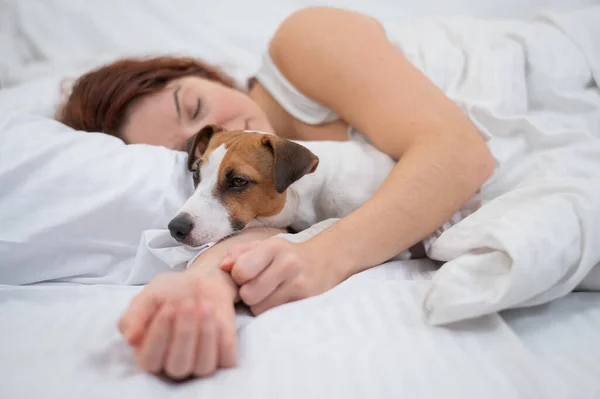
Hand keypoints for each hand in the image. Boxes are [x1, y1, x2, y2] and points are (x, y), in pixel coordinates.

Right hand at [118, 272, 236, 378]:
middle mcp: (174, 364)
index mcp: (150, 354)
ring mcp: (200, 364)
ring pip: (203, 367)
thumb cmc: (171, 292)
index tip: (167, 308)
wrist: (203, 281)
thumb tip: (131, 339)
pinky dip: (224, 340)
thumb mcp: (148, 296)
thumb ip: (135, 315)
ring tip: (206, 307)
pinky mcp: (224, 357)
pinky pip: (226, 360)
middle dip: (184, 334)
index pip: (150, 360)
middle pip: (178, 366)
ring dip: (206, 336)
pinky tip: (219, 319)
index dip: (158, 336)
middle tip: (187, 304)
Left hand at [220, 237, 340, 314]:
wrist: (323, 262)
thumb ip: (239, 253)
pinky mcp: (305, 302)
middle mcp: (288, 264)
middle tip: (257, 288)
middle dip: (248, 294)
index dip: (238, 277)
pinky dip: (272, 311)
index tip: (245, 276)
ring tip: (268, 294)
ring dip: (259, 305)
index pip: (240, 271)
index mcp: (273, 247)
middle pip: (248, 294)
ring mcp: (298, 284)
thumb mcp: (263, 246)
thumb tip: (222, 267)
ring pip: (259, 308)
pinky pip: (274, 315)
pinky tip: (279, 300)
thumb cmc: (284, 256)